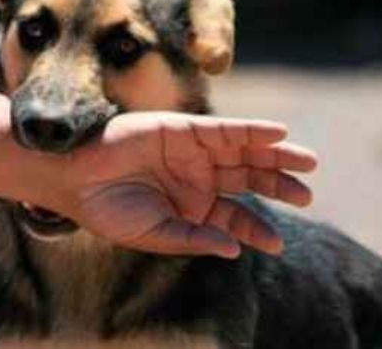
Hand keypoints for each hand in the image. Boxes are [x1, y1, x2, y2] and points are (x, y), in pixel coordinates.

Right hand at [57, 112, 316, 257]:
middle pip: (248, 179)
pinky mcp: (183, 129)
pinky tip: (278, 135)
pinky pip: (224, 130)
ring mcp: (192, 152)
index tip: (277, 244)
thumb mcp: (156, 233)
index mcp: (192, 206)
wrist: (73, 178)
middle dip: (278, 184)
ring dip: (275, 155)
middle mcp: (198, 177)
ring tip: (308, 163)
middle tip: (306, 195)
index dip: (257, 229)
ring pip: (243, 152)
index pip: (235, 218)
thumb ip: (194, 238)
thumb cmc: (108, 211)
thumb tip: (234, 250)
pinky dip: (251, 131)